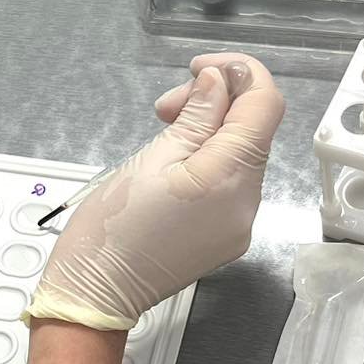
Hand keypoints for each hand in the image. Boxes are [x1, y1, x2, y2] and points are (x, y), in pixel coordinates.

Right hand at [27, 53, 284, 331]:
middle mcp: (247, 203)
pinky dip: (210, 160)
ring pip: (243, 155)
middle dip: (217, 102)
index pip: (265, 105)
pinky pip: (231, 183)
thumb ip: (195, 117)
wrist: (98, 295)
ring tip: (164, 132)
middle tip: (166, 106)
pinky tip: (174, 162)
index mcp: (230, 178)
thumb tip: (218, 82)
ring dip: (211, 131)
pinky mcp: (226, 236)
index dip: (239, 73)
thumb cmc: (111, 230)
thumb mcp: (151, 159)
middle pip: (255, 129)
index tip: (198, 68)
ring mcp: (240, 224)